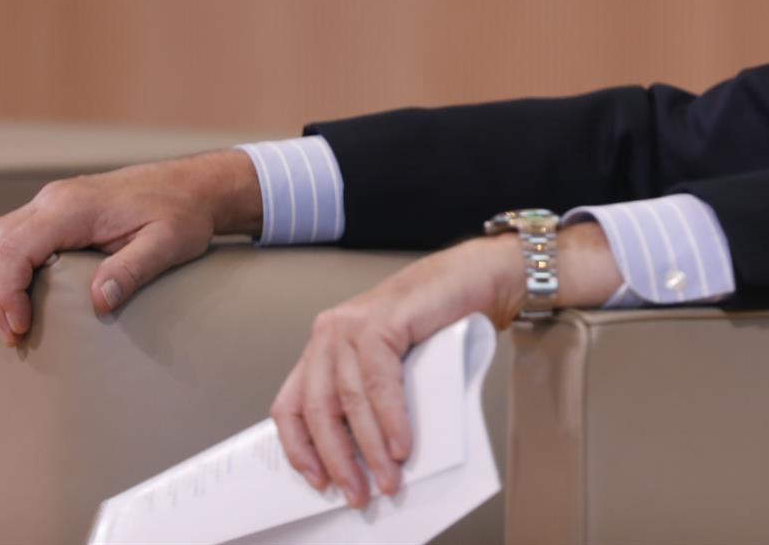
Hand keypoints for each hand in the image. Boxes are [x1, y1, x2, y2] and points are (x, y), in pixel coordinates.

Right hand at [0, 149, 261, 345]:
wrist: (194, 185)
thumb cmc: (184, 213)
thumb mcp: (169, 243)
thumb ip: (133, 269)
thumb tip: (99, 301)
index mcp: (74, 207)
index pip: (15, 249)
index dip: (7, 293)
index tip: (21, 328)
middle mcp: (54, 199)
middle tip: (14, 336)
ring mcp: (53, 200)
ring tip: (10, 321)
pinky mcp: (57, 208)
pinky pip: (10, 235)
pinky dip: (1, 265)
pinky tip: (12, 293)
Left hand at [272, 223, 619, 506]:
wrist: (476, 277)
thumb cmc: (439, 319)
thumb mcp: (391, 360)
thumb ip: (370, 394)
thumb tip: (366, 455)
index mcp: (325, 345)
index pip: (292, 405)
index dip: (300, 448)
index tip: (317, 479)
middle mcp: (330, 332)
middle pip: (317, 409)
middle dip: (338, 459)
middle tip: (358, 491)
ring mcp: (351, 324)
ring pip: (349, 402)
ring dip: (370, 448)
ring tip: (388, 477)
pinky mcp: (379, 322)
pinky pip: (378, 385)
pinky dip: (391, 421)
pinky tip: (402, 444)